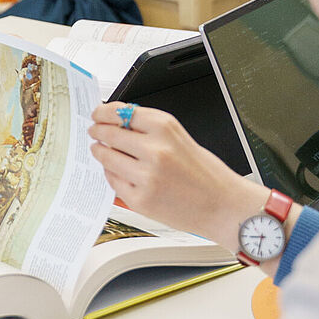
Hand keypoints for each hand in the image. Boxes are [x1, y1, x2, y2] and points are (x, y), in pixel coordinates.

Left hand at [87, 102, 269, 253]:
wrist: (224, 206)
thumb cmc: (205, 173)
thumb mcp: (180, 137)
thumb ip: (149, 128)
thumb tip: (116, 120)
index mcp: (165, 128)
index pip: (120, 112)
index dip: (103, 112)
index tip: (97, 114)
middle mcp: (155, 150)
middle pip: (109, 133)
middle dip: (97, 131)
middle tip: (94, 131)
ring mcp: (146, 176)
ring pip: (106, 158)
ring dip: (99, 152)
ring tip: (100, 150)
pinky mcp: (140, 199)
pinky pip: (113, 181)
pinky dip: (111, 174)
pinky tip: (116, 171)